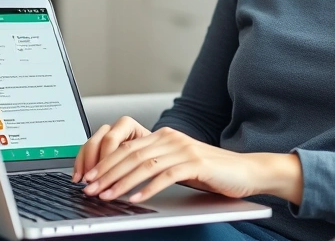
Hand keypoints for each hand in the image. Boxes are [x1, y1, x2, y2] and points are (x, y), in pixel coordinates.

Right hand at [72, 116, 151, 182]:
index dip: (105, 159)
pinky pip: (85, 151)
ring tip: (84, 180)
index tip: (104, 175)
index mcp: (127, 125)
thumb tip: (123, 184)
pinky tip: (78, 177)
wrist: (153, 150)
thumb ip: (137, 166)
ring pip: (89, 146)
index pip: (111, 139)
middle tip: (92, 180)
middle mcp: (114, 128)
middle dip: (94, 163)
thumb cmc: (152, 153)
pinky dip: (81, 165)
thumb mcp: (149, 157)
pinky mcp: (98, 145)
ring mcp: (104, 135)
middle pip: (98, 141)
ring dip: (84, 165)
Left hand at [73, 121, 301, 204]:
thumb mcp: (178, 164)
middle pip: (131, 155)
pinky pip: (166, 175)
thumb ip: (155, 165)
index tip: (89, 177)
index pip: (126, 147)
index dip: (105, 162)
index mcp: (164, 135)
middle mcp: (171, 138)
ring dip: (122, 182)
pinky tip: (136, 198)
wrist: (246, 170)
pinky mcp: (196, 163)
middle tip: (91, 189)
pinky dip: (148, 188)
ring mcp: (184, 149)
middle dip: (107, 173)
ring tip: (107, 196)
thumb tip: (124, 178)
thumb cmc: (211, 171)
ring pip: (144, 165)